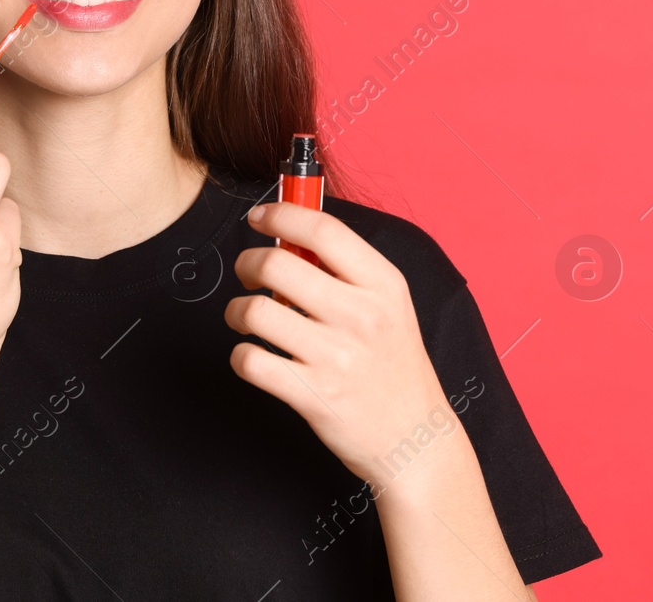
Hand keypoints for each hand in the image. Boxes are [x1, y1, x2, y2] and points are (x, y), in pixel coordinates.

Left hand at [225, 202, 456, 488]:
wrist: (414, 438)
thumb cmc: (395, 367)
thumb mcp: (390, 306)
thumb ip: (347, 269)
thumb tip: (289, 234)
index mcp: (383, 285)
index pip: (323, 230)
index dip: (281, 214)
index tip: (260, 217)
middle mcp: (361, 316)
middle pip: (277, 264)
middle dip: (248, 262)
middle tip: (248, 272)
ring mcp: (336, 358)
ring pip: (255, 311)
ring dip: (237, 310)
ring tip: (246, 316)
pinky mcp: (312, 396)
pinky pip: (250, 361)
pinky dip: (241, 354)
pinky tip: (255, 355)